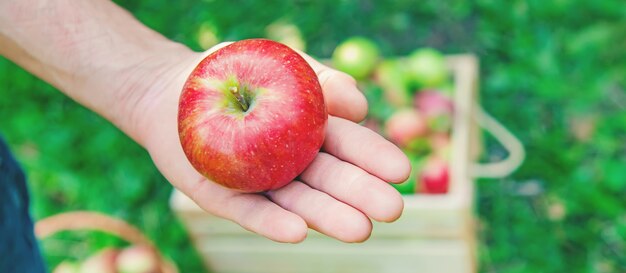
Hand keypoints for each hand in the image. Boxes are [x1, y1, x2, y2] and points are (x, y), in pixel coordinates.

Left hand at [128, 43, 410, 242]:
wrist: (172, 88)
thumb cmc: (236, 71)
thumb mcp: (283, 65)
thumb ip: (321, 81)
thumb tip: (360, 104)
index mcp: (312, 132)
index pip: (349, 146)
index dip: (374, 158)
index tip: (401, 171)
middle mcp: (292, 163)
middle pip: (330, 181)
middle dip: (361, 195)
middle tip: (392, 210)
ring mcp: (260, 183)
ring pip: (298, 203)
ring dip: (328, 216)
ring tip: (360, 230)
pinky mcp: (226, 198)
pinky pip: (251, 212)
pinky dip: (273, 223)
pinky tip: (297, 232)